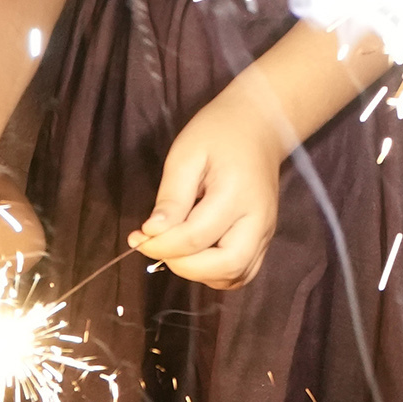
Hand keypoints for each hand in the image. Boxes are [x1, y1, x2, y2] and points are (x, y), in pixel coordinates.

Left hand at [134, 87, 293, 289]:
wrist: (259, 125)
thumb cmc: (217, 134)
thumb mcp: (185, 155)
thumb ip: (171, 197)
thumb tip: (152, 233)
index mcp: (237, 194)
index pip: (196, 237)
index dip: (161, 245)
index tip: (137, 236)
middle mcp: (259, 220)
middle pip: (226, 267)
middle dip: (184, 266)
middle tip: (157, 247)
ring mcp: (265, 233)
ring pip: (235, 276)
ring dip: (199, 273)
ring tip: (175, 249)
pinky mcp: (264, 239)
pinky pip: (241, 272)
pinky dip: (215, 273)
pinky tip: (195, 254)